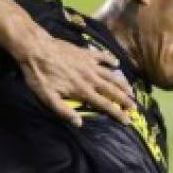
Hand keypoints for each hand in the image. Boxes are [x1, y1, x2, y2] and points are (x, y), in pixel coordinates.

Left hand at [18, 27, 134, 126]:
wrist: (36, 48)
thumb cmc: (39, 75)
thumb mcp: (47, 97)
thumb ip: (64, 111)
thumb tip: (79, 123)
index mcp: (82, 91)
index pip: (105, 105)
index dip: (117, 114)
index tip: (128, 120)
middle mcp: (91, 78)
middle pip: (113, 91)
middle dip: (126, 100)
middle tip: (135, 107)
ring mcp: (90, 64)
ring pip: (111, 75)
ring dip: (122, 83)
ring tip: (131, 91)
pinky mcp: (86, 53)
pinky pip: (102, 56)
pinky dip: (111, 60)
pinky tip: (116, 63)